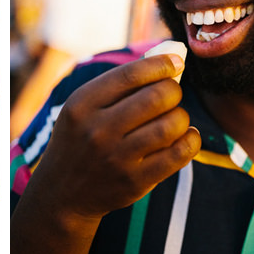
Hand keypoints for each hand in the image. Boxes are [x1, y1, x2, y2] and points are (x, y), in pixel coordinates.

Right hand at [28, 52, 200, 225]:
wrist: (62, 192)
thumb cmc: (81, 138)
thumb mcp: (82, 107)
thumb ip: (117, 85)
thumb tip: (168, 62)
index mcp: (82, 104)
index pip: (130, 75)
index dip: (160, 64)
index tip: (176, 62)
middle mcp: (98, 130)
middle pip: (157, 97)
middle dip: (173, 90)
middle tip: (172, 94)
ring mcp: (116, 158)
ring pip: (171, 125)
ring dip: (181, 116)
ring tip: (174, 118)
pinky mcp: (134, 181)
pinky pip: (179, 154)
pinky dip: (191, 140)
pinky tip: (185, 136)